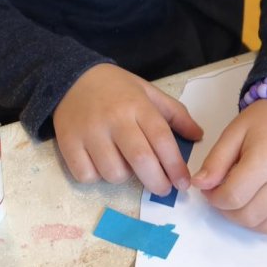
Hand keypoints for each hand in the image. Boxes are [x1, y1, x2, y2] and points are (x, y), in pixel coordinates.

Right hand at [52, 64, 203, 197]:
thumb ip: (175, 114)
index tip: (183, 183)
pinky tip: (100, 163)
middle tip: (163, 189)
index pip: (161, 140)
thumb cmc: (115, 88)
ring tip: (124, 164)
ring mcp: (89, 132)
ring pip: (113, 173)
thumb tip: (198, 135)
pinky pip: (87, 176)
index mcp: (137, 105)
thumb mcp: (148, 92)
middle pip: (141, 160)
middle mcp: (114, 118)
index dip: (176, 166)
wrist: (71, 78)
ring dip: (124, 177)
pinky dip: (96, 177)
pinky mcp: (68, 143)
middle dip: (157, 182)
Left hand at [192, 98, 266, 233]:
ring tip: (237, 198)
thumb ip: (215, 161)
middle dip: (226, 210)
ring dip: (243, 219)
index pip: (233, 197)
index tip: (208, 187)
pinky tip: (255, 200)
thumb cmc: (263, 121)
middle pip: (247, 216)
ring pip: (263, 227)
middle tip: (220, 194)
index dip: (213, 198)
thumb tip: (199, 185)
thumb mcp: (233, 133)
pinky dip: (261, 219)